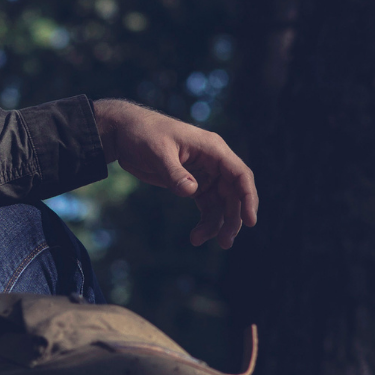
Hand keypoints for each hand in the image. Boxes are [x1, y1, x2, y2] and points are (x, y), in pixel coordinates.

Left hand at [92, 99, 258, 248]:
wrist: (124, 133)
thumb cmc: (143, 134)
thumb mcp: (157, 152)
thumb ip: (174, 173)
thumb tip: (191, 192)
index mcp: (212, 149)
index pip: (240, 174)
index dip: (248, 197)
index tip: (250, 221)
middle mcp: (213, 162)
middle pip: (234, 194)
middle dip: (233, 218)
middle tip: (224, 241)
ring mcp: (204, 174)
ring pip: (221, 204)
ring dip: (217, 225)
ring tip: (198, 240)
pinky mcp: (192, 184)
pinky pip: (207, 207)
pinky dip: (205, 222)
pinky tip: (196, 236)